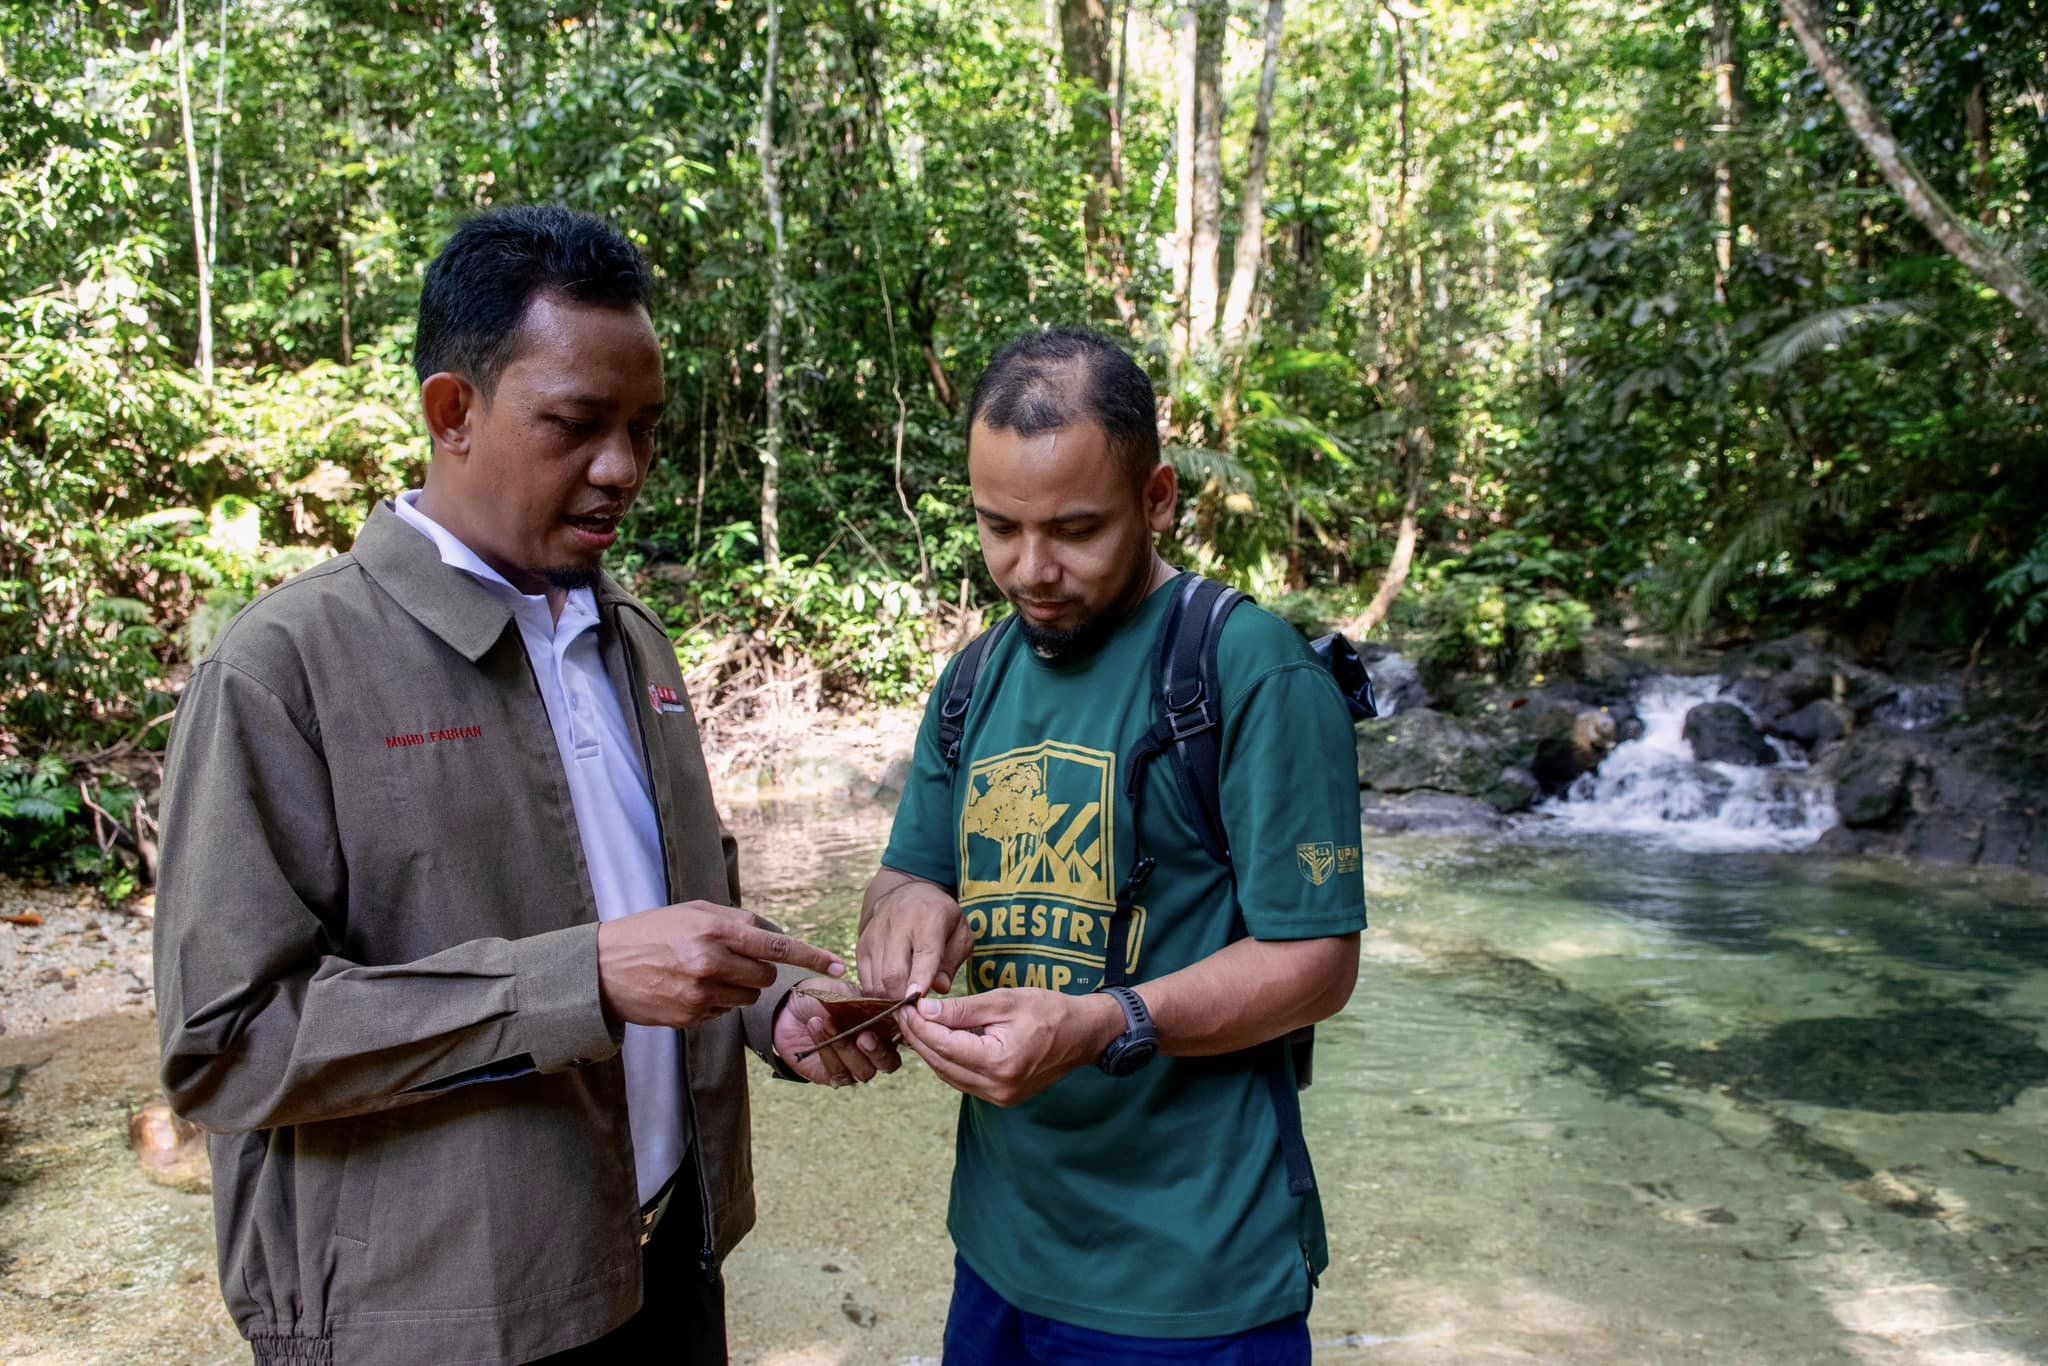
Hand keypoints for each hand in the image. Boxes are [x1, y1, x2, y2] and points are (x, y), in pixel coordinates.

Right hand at [598, 900, 843, 1029]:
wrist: (602, 969)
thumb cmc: (650, 932)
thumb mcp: (692, 912)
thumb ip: (734, 921)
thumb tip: (769, 934)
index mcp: (715, 931)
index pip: (777, 947)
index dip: (812, 957)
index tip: (837, 966)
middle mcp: (712, 964)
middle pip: (767, 977)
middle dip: (760, 970)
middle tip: (732, 960)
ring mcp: (701, 995)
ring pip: (748, 998)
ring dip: (738, 987)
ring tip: (704, 973)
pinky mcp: (691, 1018)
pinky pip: (724, 1013)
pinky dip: (716, 1002)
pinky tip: (689, 989)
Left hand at [771, 978, 903, 1086]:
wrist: (791, 1007)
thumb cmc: (825, 997)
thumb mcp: (848, 993)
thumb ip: (869, 1002)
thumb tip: (890, 1003)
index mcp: (885, 1030)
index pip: (903, 1039)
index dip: (900, 1033)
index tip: (888, 1019)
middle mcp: (874, 1052)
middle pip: (889, 1064)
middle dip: (877, 1052)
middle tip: (862, 1036)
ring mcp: (855, 1066)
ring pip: (862, 1071)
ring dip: (844, 1047)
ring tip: (827, 1022)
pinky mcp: (833, 1076)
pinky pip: (838, 1072)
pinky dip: (826, 1050)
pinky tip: (815, 1027)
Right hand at [856, 872, 974, 998]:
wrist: (907, 893)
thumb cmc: (940, 918)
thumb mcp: (960, 933)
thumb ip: (953, 961)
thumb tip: (940, 988)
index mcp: (930, 918)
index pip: (924, 953)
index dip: (921, 978)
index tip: (918, 999)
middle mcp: (898, 924)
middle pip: (893, 973)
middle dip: (904, 1000)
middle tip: (917, 1013)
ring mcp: (875, 935)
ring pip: (877, 981)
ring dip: (891, 1000)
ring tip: (906, 1006)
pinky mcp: (861, 945)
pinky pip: (865, 980)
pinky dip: (878, 995)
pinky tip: (892, 995)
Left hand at [896, 988, 1125, 1106]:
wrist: (1083, 1034)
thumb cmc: (1049, 1010)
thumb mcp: (1004, 1000)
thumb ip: (962, 1009)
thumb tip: (923, 1011)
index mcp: (1000, 1061)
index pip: (944, 1045)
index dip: (919, 1026)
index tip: (905, 1006)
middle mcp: (997, 1087)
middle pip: (941, 1063)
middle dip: (919, 1038)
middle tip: (904, 1013)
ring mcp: (1000, 1097)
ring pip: (948, 1074)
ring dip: (930, 1050)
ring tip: (916, 1024)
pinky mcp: (1001, 1098)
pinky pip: (963, 1080)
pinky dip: (947, 1061)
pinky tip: (939, 1040)